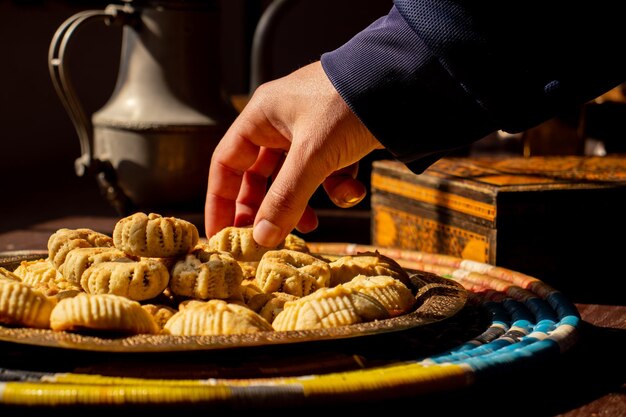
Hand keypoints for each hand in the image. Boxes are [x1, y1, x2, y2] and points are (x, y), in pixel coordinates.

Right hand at [204, 61, 382, 246]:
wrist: (404, 83)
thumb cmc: (348, 104)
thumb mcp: (312, 155)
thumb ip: (285, 199)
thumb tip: (263, 238)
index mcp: (261, 116)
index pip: (226, 163)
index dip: (220, 200)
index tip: (221, 234)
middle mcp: (281, 123)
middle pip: (259, 176)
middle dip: (265, 207)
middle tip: (266, 238)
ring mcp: (310, 132)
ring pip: (294, 180)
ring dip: (303, 203)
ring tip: (313, 224)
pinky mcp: (336, 141)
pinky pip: (325, 174)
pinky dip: (336, 187)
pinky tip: (353, 190)